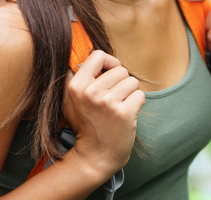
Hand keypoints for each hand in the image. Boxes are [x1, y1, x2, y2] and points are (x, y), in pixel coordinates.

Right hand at [63, 50, 144, 177]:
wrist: (95, 157)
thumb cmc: (85, 126)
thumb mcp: (70, 101)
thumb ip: (74, 77)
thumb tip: (85, 53)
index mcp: (76, 86)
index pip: (98, 56)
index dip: (108, 62)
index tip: (110, 73)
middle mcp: (91, 92)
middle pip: (120, 70)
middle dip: (121, 83)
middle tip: (113, 101)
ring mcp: (108, 103)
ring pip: (132, 82)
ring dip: (130, 94)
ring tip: (119, 108)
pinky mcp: (124, 113)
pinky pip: (140, 95)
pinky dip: (136, 104)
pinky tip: (126, 115)